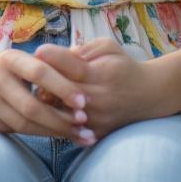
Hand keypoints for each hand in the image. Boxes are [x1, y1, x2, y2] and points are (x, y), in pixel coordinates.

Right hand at [0, 49, 92, 143]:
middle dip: (62, 119)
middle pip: (32, 106)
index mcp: (8, 58)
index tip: (84, 101)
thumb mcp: (21, 61)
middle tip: (86, 125)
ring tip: (79, 135)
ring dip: (55, 131)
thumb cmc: (5, 70)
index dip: (63, 87)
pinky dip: (40, 135)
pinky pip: (15, 131)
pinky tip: (57, 136)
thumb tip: (85, 76)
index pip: (39, 71)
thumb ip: (46, 67)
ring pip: (25, 123)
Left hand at [35, 38, 160, 138]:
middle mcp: (98, 99)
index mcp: (100, 74)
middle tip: (32, 72)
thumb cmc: (122, 66)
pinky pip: (69, 129)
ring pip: (59, 112)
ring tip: (39, 90)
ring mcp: (97, 119)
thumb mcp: (107, 47)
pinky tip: (50, 109)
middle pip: (59, 91)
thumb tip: (56, 56)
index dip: (51, 57)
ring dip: (47, 102)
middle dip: (43, 81)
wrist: (149, 95)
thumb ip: (82, 49)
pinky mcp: (97, 134)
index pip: (69, 66)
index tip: (38, 51)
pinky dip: (57, 120)